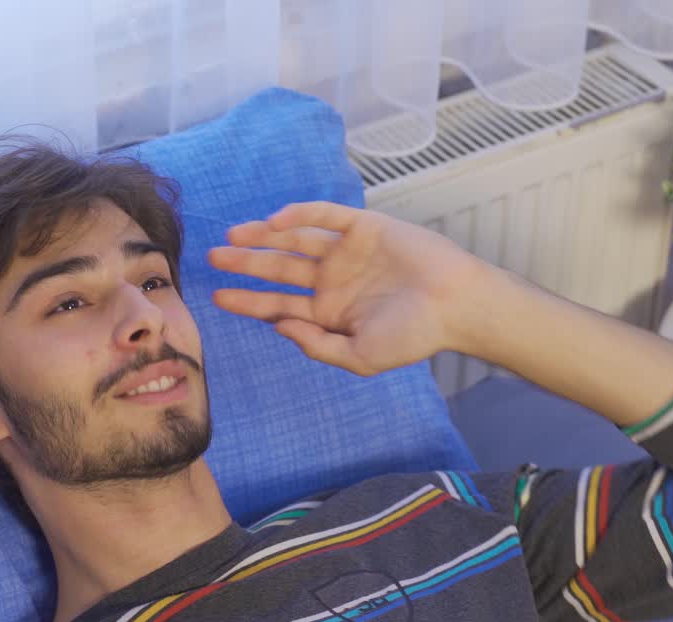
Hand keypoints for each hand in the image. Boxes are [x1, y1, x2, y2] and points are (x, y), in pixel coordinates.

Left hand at [208, 202, 492, 375]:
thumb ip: (317, 346)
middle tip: (214, 258)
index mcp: (328, 312)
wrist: (457, 306)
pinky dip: (300, 215)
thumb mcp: (360, 356)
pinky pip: (324, 217)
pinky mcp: (364, 227)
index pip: (278, 304)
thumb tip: (278, 328)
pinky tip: (275, 222)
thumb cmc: (414, 336)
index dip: (248, 300)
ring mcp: (346, 252)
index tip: (218, 297)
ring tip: (233, 236)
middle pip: (278, 270)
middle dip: (246, 264)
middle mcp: (332, 280)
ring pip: (294, 241)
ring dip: (263, 237)